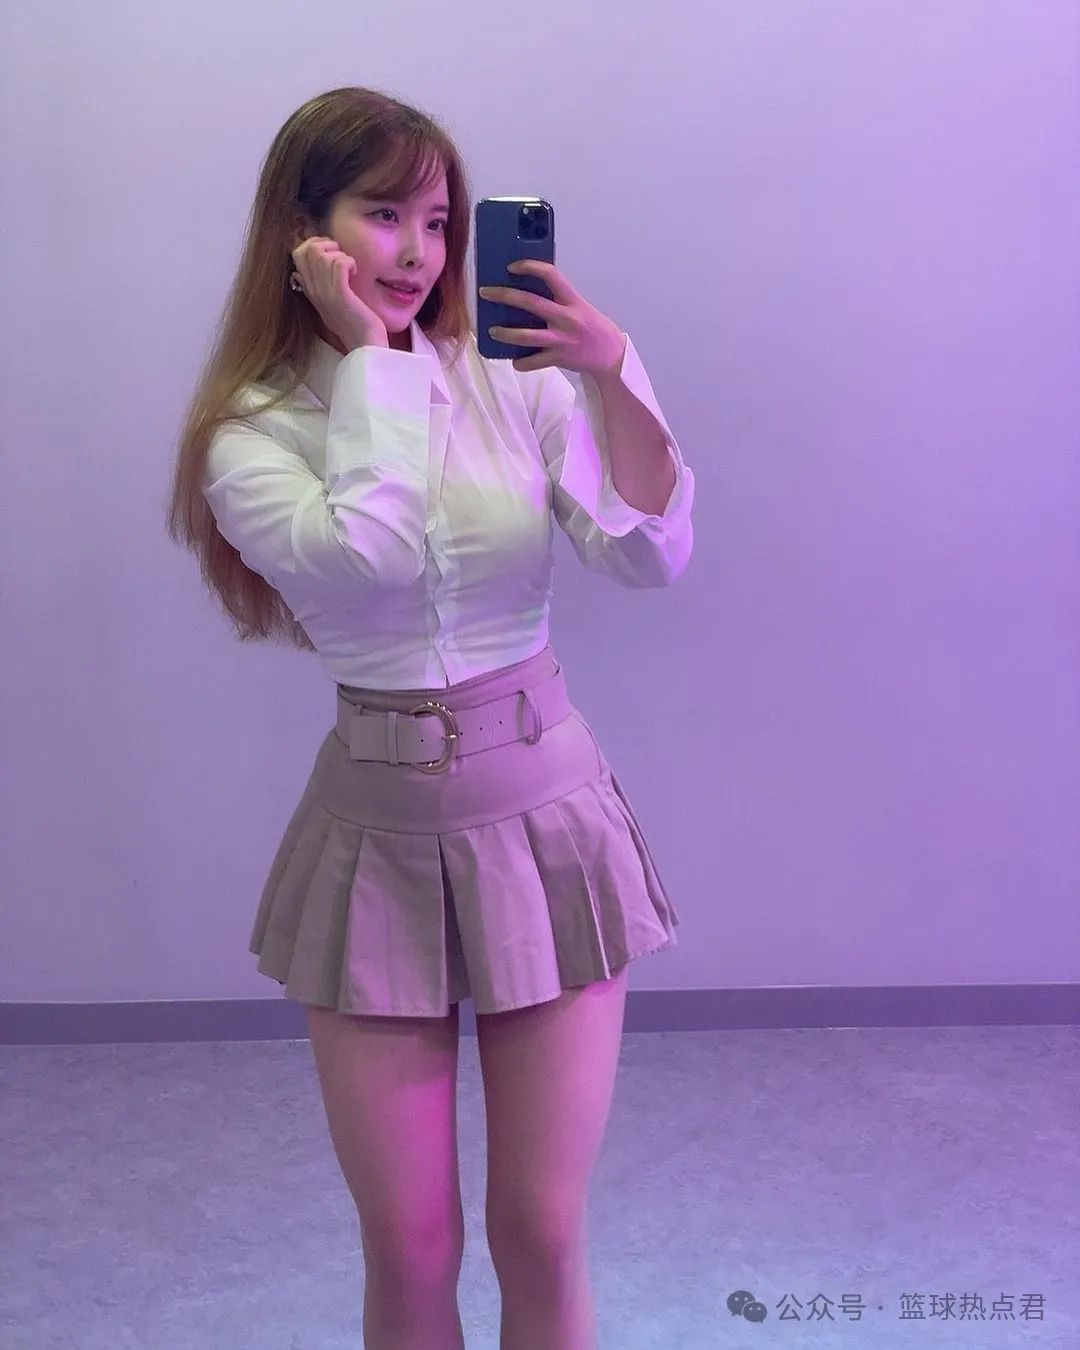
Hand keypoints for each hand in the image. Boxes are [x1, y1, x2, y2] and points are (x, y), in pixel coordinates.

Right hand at [290, 237, 388, 349]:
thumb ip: (312, 288)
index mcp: (310, 290)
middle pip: (308, 250)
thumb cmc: (352, 323)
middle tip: (341, 256)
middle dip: (327, 244)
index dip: (313, 243)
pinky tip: (355, 273)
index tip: (330, 252)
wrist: (364, 344)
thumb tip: (296, 274)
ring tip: (349, 267)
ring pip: (322, 255)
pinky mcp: (341, 296)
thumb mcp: (326, 305)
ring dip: (340, 254)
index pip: (297, 254)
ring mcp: (326, 293)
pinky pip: (339, 264)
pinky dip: (349, 262)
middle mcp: (314, 290)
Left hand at [478, 260, 625, 374]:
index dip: (529, 266)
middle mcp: (566, 318)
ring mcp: (561, 340)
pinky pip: (532, 362)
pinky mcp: (558, 359)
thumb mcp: (581, 308)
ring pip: (525, 336)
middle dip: (503, 295)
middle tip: (486, 293)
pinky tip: (516, 360)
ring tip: (492, 331)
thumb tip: (532, 293)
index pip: (550, 274)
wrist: (612, 356)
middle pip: (529, 302)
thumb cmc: (595, 329)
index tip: (512, 266)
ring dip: (504, 333)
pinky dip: (520, 363)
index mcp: (573, 301)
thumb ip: (561, 300)